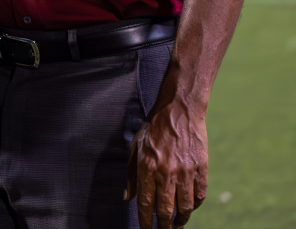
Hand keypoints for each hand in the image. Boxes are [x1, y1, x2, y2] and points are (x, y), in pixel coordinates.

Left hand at [126, 97, 207, 227]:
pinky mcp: (201, 168)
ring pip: (185, 206)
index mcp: (147, 166)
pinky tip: (190, 208)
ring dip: (181, 219)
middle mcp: (166, 172)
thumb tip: (127, 197)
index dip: (145, 221)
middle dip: (164, 226)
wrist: (179, 110)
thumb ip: (131, 174)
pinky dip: (195, 205)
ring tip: (177, 224)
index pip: (145, 203)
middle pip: (166, 209)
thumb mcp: (135, 147)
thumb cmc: (153, 129)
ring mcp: (186, 171)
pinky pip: (199, 195)